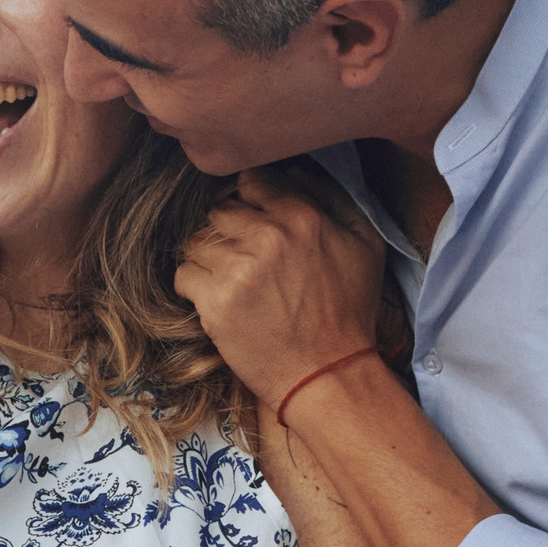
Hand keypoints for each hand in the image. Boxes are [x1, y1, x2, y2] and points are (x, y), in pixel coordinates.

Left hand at [175, 169, 386, 406]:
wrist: (328, 374)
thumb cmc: (349, 310)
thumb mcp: (364, 243)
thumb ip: (333, 198)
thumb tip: (293, 171)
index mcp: (301, 216)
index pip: (252, 182)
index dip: (250, 202)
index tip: (254, 224)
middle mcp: (267, 235)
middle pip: (220, 211)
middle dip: (229, 232)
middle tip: (246, 262)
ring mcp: (238, 268)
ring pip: (197, 241)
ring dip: (210, 259)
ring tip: (233, 283)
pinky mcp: (215, 302)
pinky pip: (183, 274)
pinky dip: (195, 286)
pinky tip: (219, 301)